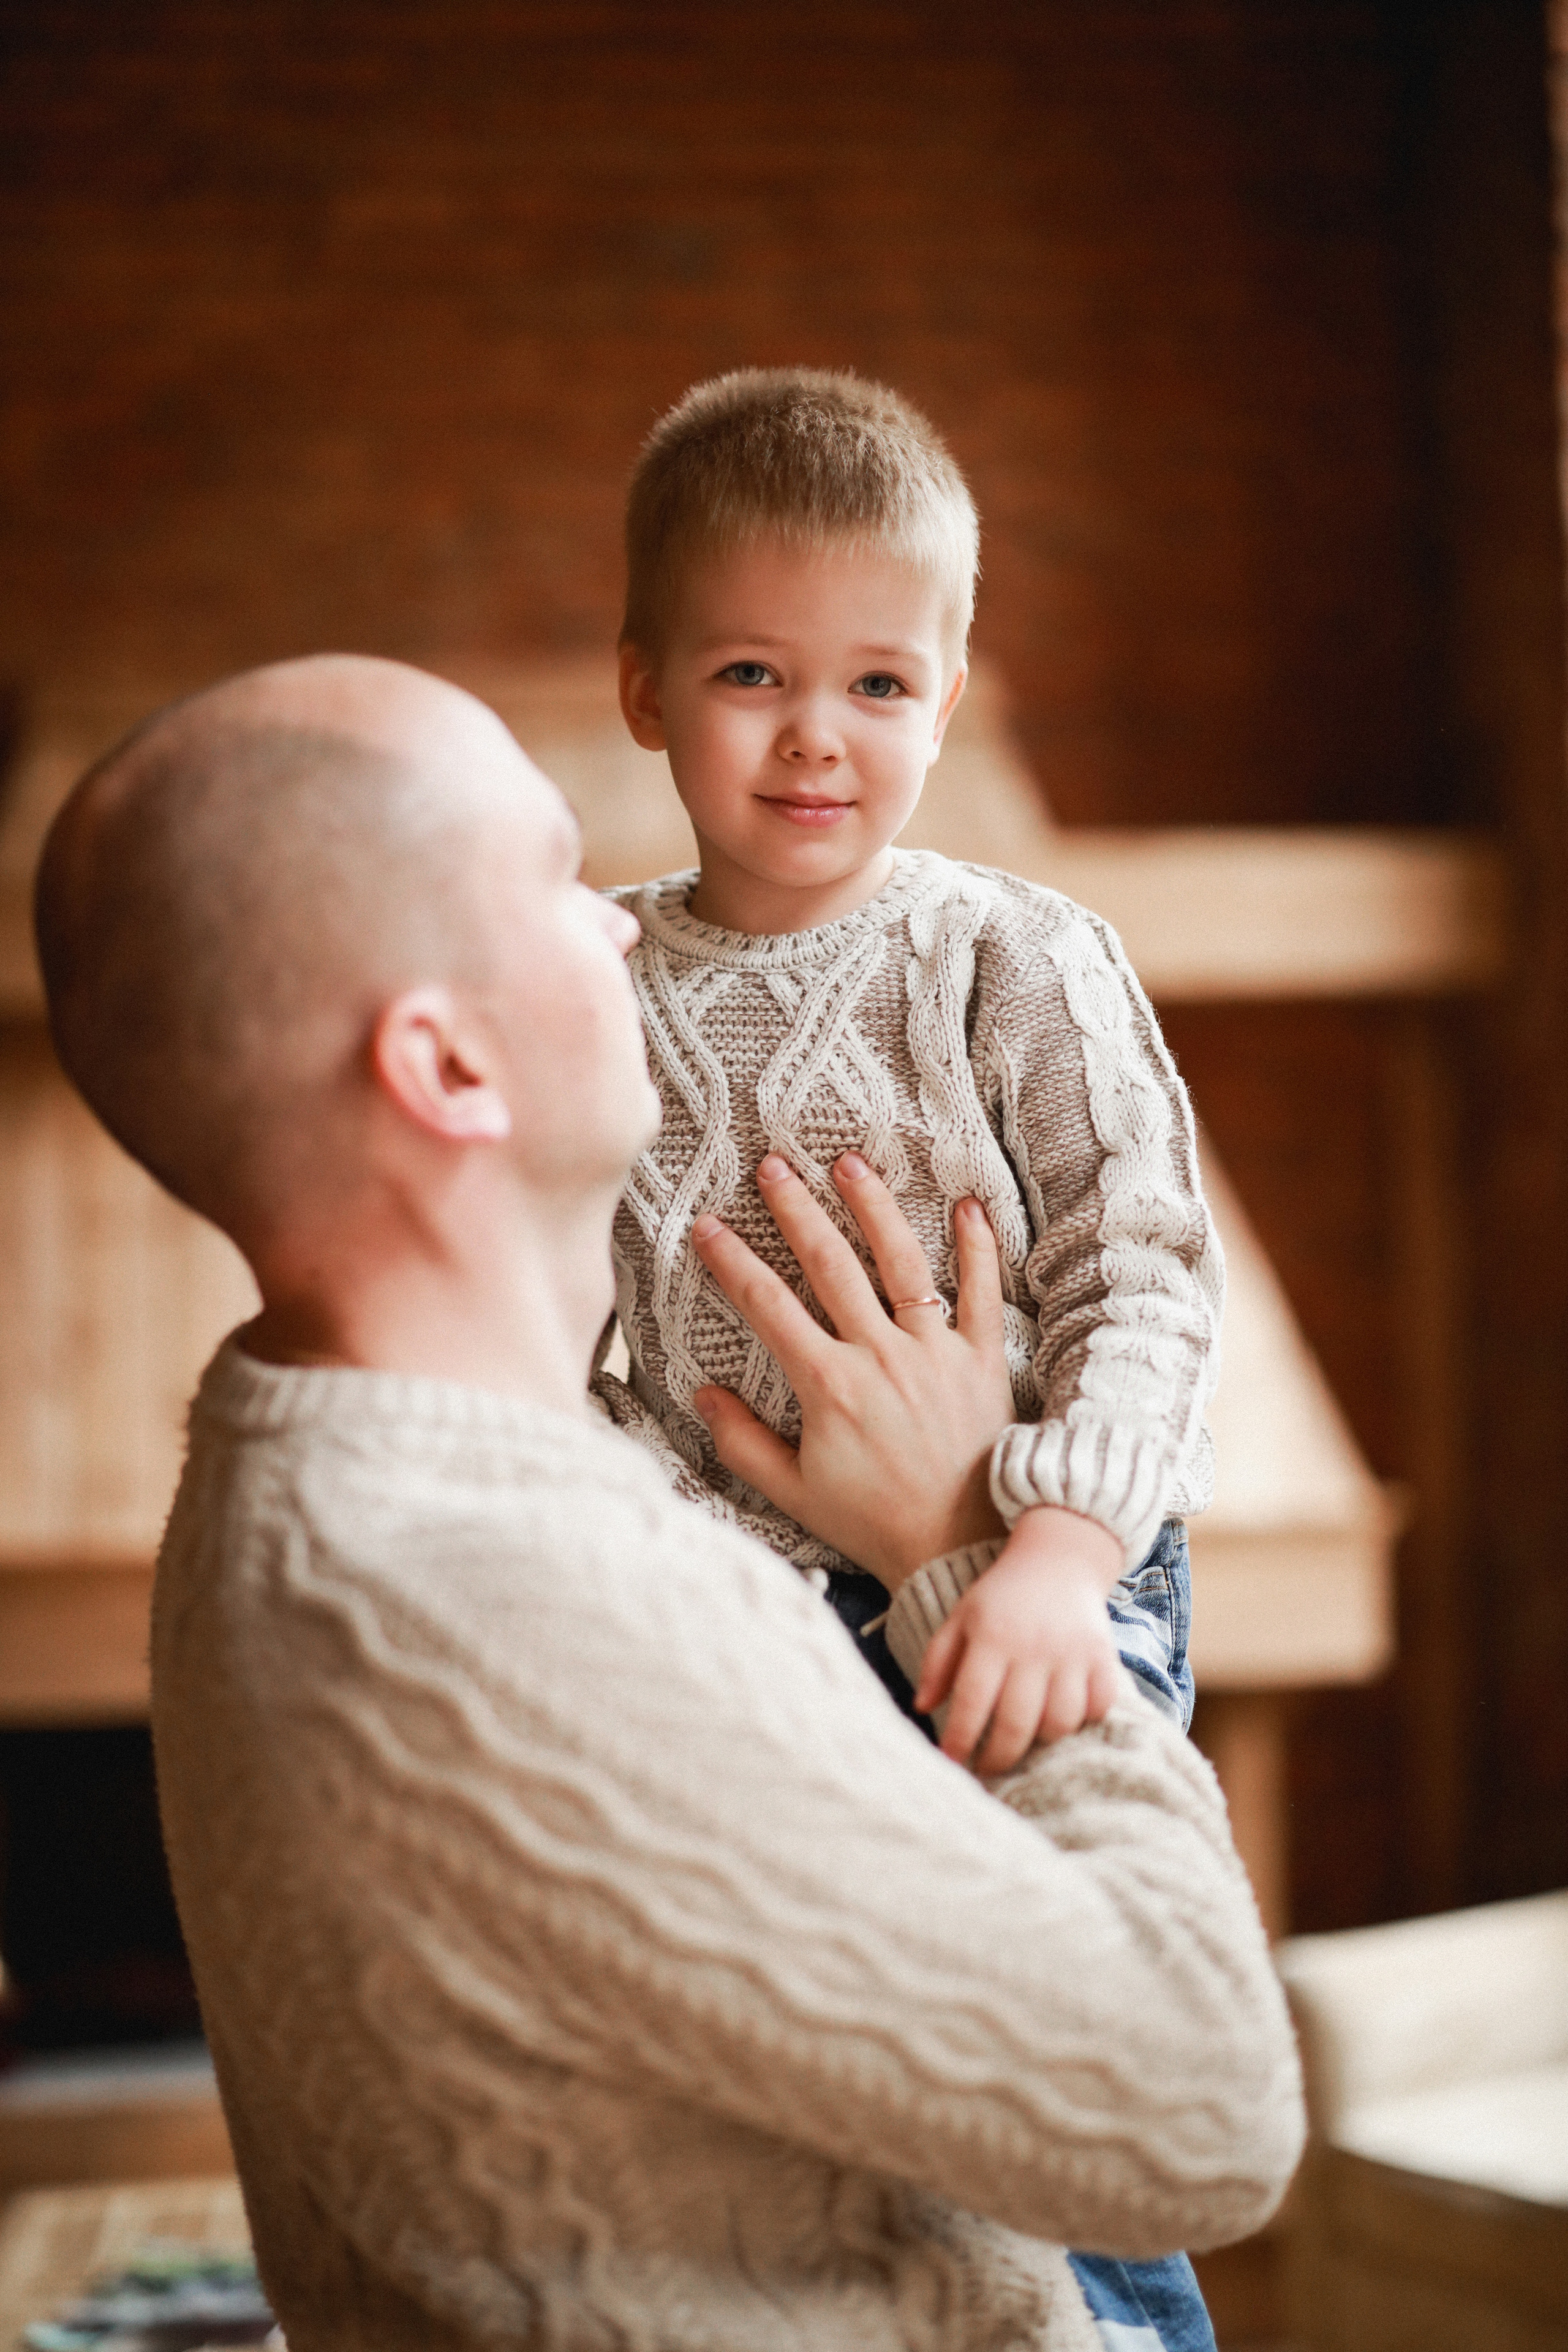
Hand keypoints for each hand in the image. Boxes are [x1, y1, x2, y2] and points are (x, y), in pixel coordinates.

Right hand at [690, 1152, 1014, 1588]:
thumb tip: (703, 1394)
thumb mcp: (794, 1493)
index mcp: (829, 1386)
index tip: (708, 1227)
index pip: (769, 1306)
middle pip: (831, 1265)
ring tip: (850, 1162)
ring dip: (873, 1206)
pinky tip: (968, 1205)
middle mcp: (881, 1356)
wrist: (961, 1547)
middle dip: (797, 1210)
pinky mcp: (983, 1360)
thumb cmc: (875, 1523)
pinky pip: (982, 1293)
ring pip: (901, 1261)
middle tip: (773, 1166)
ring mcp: (936, 1353)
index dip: (733, 1262)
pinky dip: (977, 1248)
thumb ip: (743, 1442)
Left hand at [915, 1505, 1123, 1772]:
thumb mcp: (961, 1619)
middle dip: (998, 1757)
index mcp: (991, 1637)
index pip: (971, 1701)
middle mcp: (1032, 1647)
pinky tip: (1064, 1714)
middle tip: (987, 1768)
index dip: (959, 1740)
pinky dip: (1084, 1719)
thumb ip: (937, 1662)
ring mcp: (1072, 1653)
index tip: (950, 1763)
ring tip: (1025, 1737)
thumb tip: (921, 1707)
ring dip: (1040, 1741)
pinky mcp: (1104, 1656)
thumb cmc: (1001, 1597)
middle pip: (1016, 1723)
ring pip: (1059, 1722)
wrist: (1059, 1559)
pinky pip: (1098, 1707)